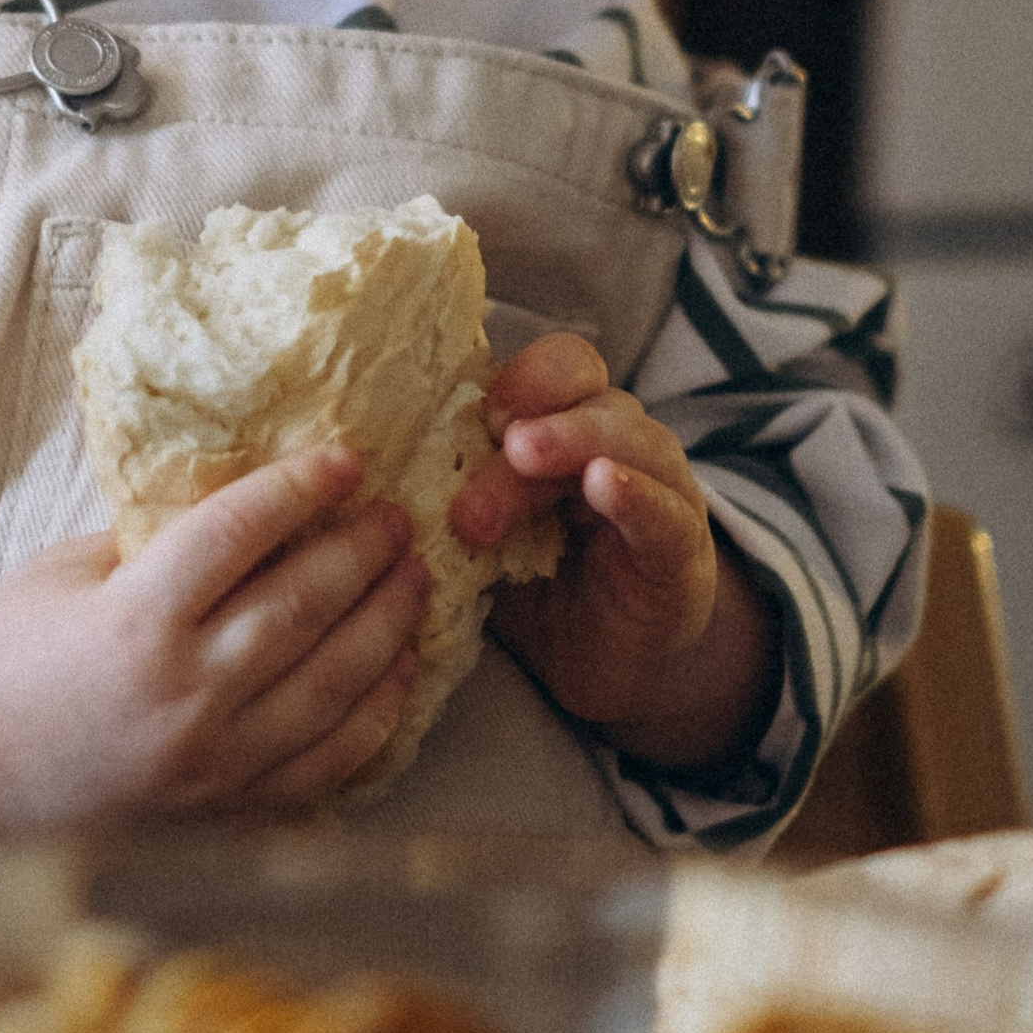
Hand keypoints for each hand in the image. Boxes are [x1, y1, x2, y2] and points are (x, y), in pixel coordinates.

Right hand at [0, 444, 429, 830]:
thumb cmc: (5, 655)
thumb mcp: (70, 572)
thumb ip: (159, 543)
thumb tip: (254, 505)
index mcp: (134, 620)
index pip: (240, 534)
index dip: (299, 489)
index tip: (343, 460)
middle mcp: (183, 693)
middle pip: (302, 605)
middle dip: (362, 550)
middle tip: (397, 515)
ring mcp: (211, 761)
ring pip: (332, 683)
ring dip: (386, 624)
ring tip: (415, 577)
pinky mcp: (225, 810)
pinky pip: (325, 761)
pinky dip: (374, 714)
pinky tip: (400, 671)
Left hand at [452, 331, 776, 770]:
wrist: (603, 667)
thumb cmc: (530, 586)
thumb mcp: (478, 532)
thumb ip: (442, 492)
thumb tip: (353, 472)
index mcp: (564, 425)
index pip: (557, 366)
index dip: (521, 374)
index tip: (476, 411)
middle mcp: (616, 441)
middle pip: (584, 392)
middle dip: (532, 417)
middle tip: (493, 450)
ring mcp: (657, 488)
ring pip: (626, 439)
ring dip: (572, 443)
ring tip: (523, 459)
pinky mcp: (680, 548)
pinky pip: (664, 509)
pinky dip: (634, 493)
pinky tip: (604, 486)